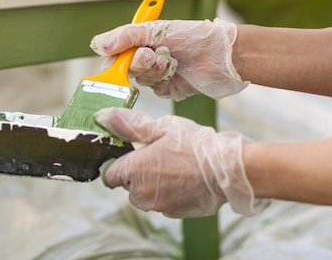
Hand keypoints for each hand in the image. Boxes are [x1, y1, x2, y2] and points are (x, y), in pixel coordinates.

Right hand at [90, 18, 248, 100]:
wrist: (220, 55)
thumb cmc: (191, 35)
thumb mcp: (156, 29)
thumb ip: (126, 36)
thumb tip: (99, 44)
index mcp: (142, 39)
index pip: (115, 53)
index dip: (113, 59)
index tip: (114, 60)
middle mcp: (147, 56)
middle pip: (125, 68)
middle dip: (139, 62)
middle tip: (152, 55)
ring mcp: (157, 73)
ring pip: (141, 80)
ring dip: (155, 70)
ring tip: (171, 61)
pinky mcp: (168, 88)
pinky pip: (155, 90)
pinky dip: (164, 80)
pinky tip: (176, 71)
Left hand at [96, 107, 269, 217]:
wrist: (228, 170)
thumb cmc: (196, 145)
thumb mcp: (161, 127)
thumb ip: (129, 124)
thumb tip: (102, 117)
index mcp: (135, 170)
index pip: (109, 174)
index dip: (119, 162)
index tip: (131, 152)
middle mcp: (142, 193)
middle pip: (127, 186)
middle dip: (137, 172)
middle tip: (158, 155)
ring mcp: (159, 206)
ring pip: (145, 196)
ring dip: (152, 184)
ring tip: (174, 166)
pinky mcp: (175, 214)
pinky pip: (162, 203)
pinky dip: (168, 193)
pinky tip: (184, 178)